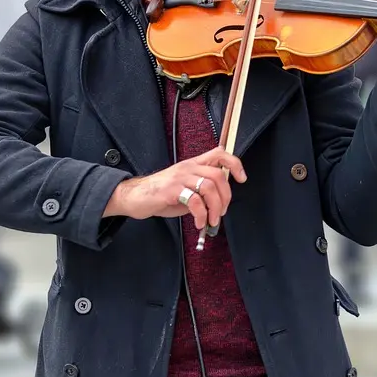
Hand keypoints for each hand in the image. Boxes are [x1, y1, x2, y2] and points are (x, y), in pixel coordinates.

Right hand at [103, 146, 246, 229]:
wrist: (135, 197)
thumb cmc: (161, 194)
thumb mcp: (186, 186)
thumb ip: (203, 188)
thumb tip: (221, 197)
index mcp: (193, 164)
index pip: (219, 154)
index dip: (235, 164)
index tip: (241, 179)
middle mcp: (188, 167)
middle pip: (218, 175)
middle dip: (226, 197)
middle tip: (221, 212)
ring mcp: (179, 177)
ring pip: (209, 187)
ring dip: (215, 208)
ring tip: (211, 220)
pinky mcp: (171, 190)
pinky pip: (194, 201)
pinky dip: (201, 215)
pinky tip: (198, 223)